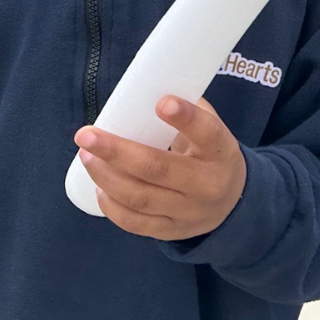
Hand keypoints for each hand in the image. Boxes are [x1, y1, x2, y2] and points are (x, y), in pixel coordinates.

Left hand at [74, 96, 246, 240]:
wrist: (233, 202)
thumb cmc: (212, 154)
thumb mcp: (213, 131)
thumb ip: (188, 111)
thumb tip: (146, 88)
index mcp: (221, 151)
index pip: (207, 133)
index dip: (185, 118)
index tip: (161, 102)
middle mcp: (207, 184)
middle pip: (158, 169)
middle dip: (117, 151)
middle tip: (86, 135)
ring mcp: (189, 211)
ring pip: (140, 197)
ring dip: (106, 177)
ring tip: (87, 156)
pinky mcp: (171, 231)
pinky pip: (135, 222)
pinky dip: (111, 205)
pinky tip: (99, 187)